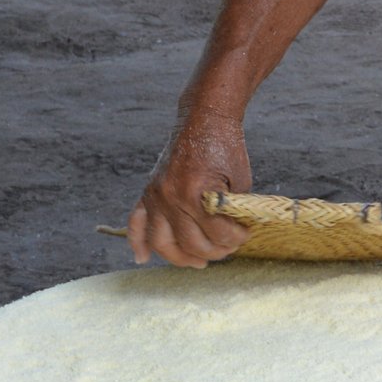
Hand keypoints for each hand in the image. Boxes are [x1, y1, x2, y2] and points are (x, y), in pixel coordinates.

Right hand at [125, 112, 254, 267]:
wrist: (203, 118)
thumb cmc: (225, 146)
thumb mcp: (238, 179)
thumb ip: (232, 210)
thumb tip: (231, 238)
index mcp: (196, 190)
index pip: (217, 232)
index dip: (236, 238)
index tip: (246, 234)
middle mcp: (170, 196)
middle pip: (191, 242)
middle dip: (215, 250)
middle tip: (229, 247)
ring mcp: (156, 195)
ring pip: (162, 242)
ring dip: (182, 258)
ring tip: (200, 262)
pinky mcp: (148, 192)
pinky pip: (136, 223)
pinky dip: (137, 242)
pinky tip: (143, 258)